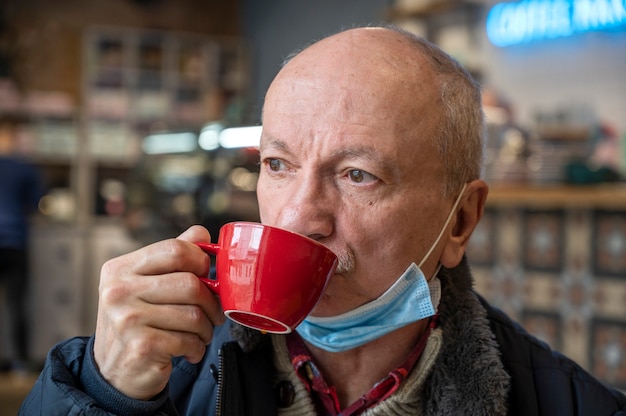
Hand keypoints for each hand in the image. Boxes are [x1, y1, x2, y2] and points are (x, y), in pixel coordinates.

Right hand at [93, 225, 224, 399]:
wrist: (115, 373)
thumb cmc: (139, 323)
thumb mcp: (146, 285)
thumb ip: (172, 257)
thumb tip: (202, 233)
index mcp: (120, 268)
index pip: (175, 249)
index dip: (201, 261)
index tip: (207, 276)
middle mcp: (118, 291)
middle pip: (190, 283)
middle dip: (211, 302)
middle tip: (214, 314)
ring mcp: (126, 319)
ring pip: (194, 314)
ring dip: (206, 329)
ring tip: (200, 335)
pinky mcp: (140, 346)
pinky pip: (189, 339)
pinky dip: (197, 348)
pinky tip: (189, 351)